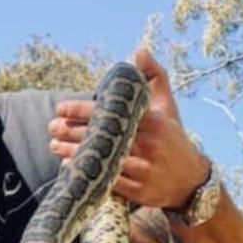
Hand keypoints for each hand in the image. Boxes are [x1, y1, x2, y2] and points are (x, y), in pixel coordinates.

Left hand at [49, 48, 209, 209]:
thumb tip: (139, 51)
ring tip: (54, 145)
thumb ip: (154, 77)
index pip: (112, 112)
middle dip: (72, 130)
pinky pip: (108, 182)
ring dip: (74, 152)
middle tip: (52, 127)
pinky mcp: (140, 191)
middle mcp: (149, 145)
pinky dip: (88, 173)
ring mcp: (145, 170)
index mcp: (153, 122)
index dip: (82, 110)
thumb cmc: (172, 138)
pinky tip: (70, 165)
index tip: (60, 108)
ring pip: (103, 160)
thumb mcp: (167, 106)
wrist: (191, 180)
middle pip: (103, 136)